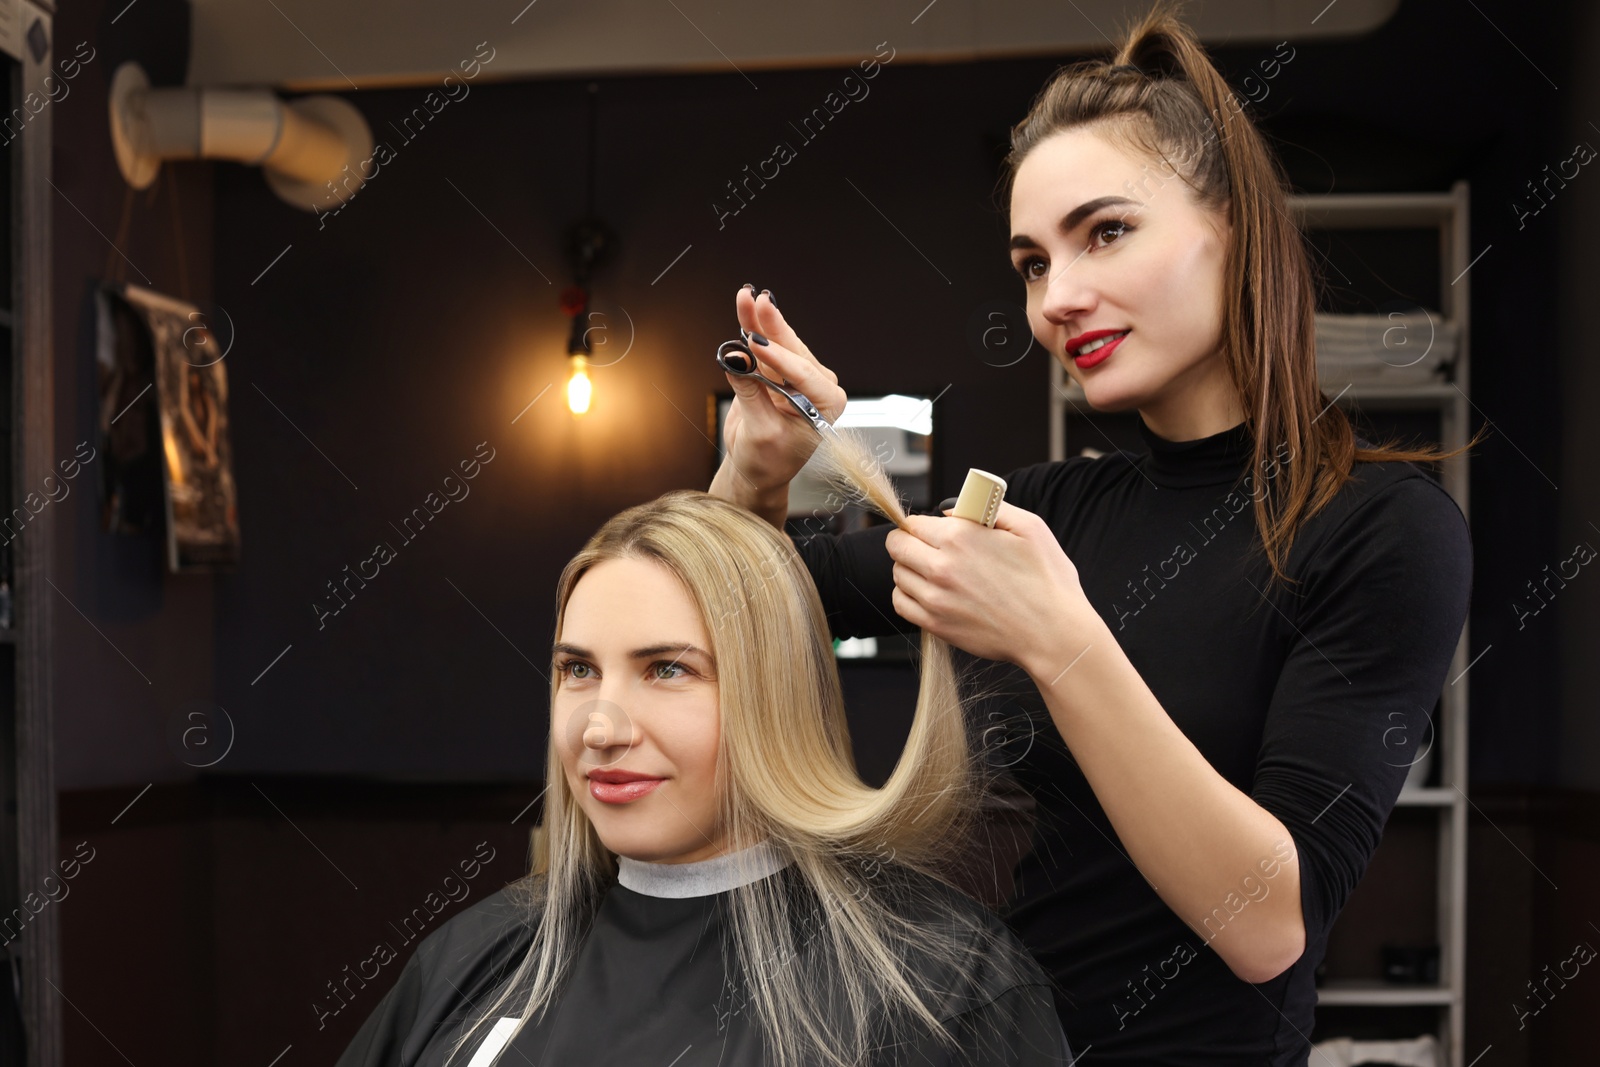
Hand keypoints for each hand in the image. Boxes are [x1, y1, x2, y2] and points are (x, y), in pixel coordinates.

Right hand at [710, 288, 846, 514]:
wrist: (758, 470)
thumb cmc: (768, 461)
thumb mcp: (760, 432)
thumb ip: (749, 394)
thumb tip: (734, 358)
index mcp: (827, 405)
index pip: (804, 376)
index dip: (779, 358)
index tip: (756, 345)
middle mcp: (818, 386)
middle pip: (793, 350)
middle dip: (772, 326)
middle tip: (757, 300)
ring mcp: (798, 376)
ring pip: (777, 343)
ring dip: (758, 321)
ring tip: (745, 296)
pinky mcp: (778, 371)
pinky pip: (764, 347)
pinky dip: (751, 329)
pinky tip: (745, 308)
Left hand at [885, 501, 1091, 671]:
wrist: (1052, 634)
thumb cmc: (1047, 581)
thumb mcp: (1029, 527)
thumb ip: (988, 508)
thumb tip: (951, 509)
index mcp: (960, 537)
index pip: (913, 523)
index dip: (921, 524)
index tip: (931, 531)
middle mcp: (941, 566)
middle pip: (896, 546)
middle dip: (908, 542)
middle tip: (926, 548)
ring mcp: (935, 598)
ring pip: (898, 574)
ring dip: (910, 569)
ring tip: (932, 571)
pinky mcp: (936, 624)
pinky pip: (900, 603)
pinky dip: (907, 595)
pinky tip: (928, 592)